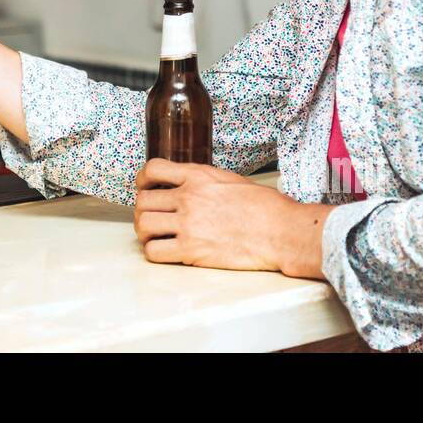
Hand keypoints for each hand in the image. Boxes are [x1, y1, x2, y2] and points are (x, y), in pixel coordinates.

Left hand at [133, 159, 329, 275]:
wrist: (280, 231)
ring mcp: (188, 224)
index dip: (143, 180)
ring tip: (156, 236)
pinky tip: (167, 251)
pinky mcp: (191, 250)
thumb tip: (187, 186)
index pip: (152, 169)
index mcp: (198, 176)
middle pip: (142, 201)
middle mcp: (188, 197)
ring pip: (143, 225)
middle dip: (143, 210)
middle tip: (153, 218)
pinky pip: (154, 251)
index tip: (146, 188)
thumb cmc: (264, 207)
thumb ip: (203, 181)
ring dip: (146, 232)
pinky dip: (155, 252)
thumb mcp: (229, 180)